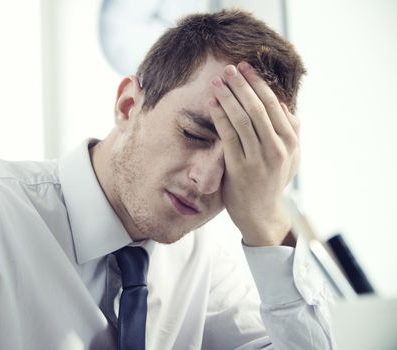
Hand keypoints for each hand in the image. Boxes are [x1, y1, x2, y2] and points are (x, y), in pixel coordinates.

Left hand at [208, 62, 299, 245]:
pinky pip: (229, 136)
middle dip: (241, 85)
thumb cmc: (273, 180)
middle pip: (257, 108)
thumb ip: (291, 130)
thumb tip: (281, 103)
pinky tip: (212, 104)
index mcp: (290, 142)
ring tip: (217, 81)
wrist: (261, 213)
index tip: (245, 67)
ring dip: (228, 97)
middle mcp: (277, 149)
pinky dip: (220, 117)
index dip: (258, 83)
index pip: (273, 104)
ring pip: (242, 120)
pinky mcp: (239, 169)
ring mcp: (258, 159)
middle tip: (228, 68)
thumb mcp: (291, 156)